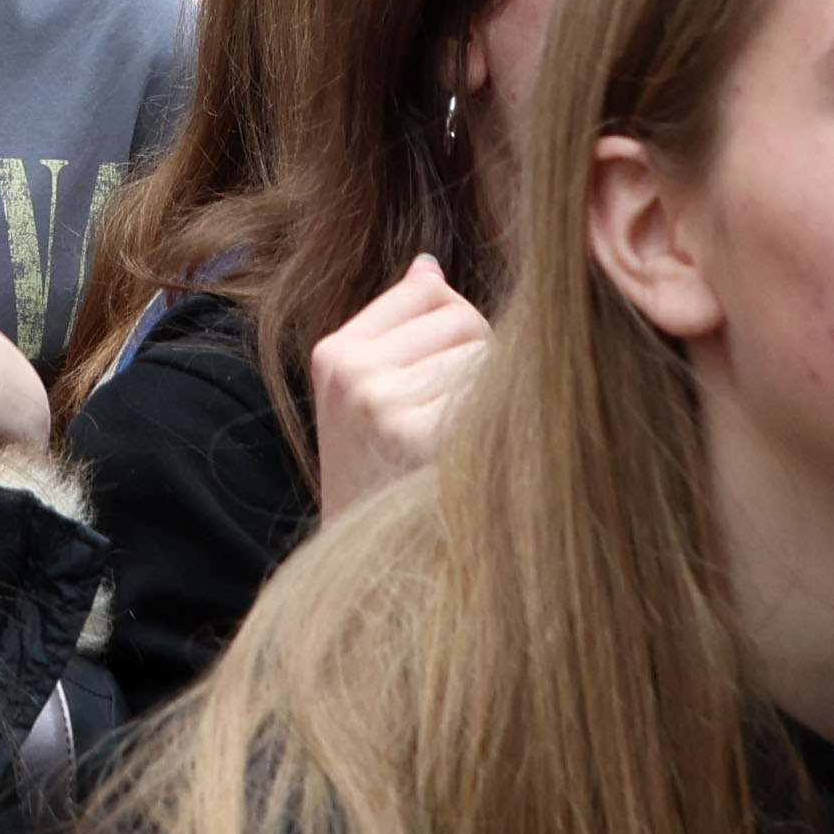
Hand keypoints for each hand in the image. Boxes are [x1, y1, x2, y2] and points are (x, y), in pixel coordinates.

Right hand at [305, 254, 487, 516]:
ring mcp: (384, 404)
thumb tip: (430, 265)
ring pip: (484, 357)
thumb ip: (399, 326)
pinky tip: (473, 457)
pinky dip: (498, 423)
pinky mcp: (420, 437)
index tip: (443, 375)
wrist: (368, 568)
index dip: (456, 329)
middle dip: (479, 358)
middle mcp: (353, 372)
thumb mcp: (366, 396)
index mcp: (335, 352)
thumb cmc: (382, 475)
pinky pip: (491, 395)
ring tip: (461, 441)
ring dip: (492, 395)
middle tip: (456, 418)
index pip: (430, 292)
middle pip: (464, 319)